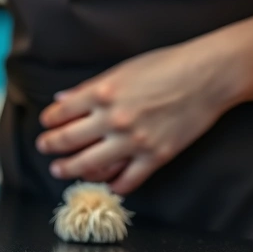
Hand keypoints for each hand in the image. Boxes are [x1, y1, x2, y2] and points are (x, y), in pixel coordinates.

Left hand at [35, 40, 239, 193]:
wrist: (207, 76)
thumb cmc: (166, 66)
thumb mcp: (120, 70)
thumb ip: (89, 88)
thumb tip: (62, 99)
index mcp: (101, 93)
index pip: (61, 113)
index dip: (48, 120)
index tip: (45, 124)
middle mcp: (113, 119)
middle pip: (68, 140)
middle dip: (50, 146)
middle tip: (44, 148)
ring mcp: (134, 140)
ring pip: (90, 164)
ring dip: (71, 169)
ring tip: (61, 170)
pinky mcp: (155, 156)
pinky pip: (128, 179)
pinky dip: (114, 185)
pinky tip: (106, 185)